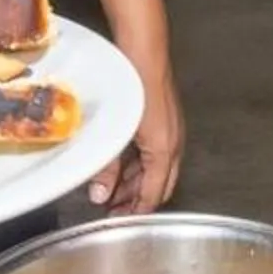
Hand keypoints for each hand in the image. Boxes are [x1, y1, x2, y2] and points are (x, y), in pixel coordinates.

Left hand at [91, 45, 183, 212]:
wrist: (143, 49)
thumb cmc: (133, 86)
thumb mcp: (115, 134)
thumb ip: (106, 167)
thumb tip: (99, 195)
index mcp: (164, 150)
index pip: (153, 194)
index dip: (136, 212)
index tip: (119, 224)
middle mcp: (173, 143)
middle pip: (158, 184)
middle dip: (137, 200)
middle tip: (113, 212)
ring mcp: (170, 130)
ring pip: (156, 169)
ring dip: (136, 183)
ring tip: (112, 192)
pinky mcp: (163, 120)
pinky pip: (153, 153)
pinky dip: (139, 165)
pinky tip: (120, 166)